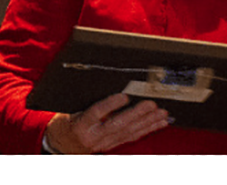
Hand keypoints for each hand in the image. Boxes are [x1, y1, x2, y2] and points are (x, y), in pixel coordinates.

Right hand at [43, 93, 168, 153]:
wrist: (64, 143)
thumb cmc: (70, 120)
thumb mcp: (73, 108)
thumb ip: (91, 99)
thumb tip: (112, 83)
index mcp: (81, 123)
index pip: (96, 113)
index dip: (110, 105)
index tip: (124, 96)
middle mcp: (93, 135)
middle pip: (117, 124)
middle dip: (137, 114)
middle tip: (152, 104)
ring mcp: (105, 142)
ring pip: (129, 132)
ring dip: (148, 122)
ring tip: (163, 113)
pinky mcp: (113, 143)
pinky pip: (133, 136)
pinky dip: (149, 128)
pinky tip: (161, 122)